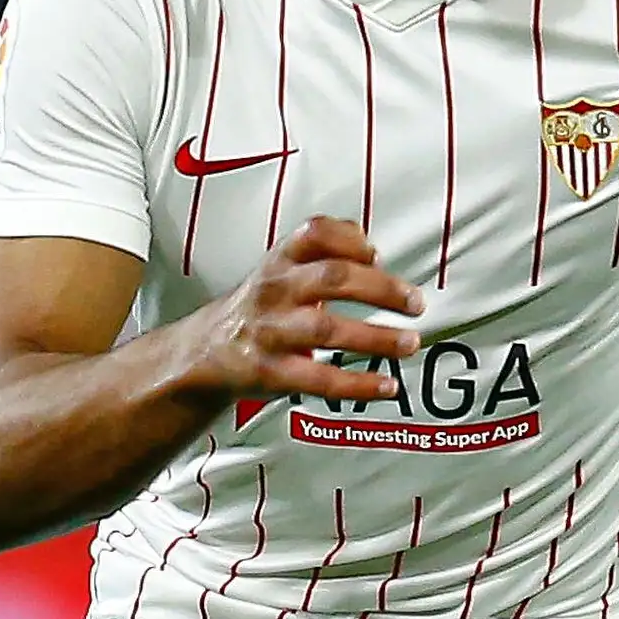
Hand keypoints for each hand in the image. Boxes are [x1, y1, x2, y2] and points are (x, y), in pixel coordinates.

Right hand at [182, 219, 422, 402]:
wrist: (203, 351)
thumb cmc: (261, 305)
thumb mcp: (282, 268)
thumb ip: (323, 249)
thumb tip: (367, 242)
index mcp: (280, 260)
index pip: (314, 233)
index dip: (351, 241)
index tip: (377, 255)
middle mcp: (274, 290)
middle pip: (331, 278)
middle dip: (380, 289)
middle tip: (415, 303)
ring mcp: (270, 331)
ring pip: (326, 330)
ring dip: (376, 337)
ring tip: (410, 342)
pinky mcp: (269, 371)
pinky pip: (318, 378)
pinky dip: (356, 383)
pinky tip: (386, 385)